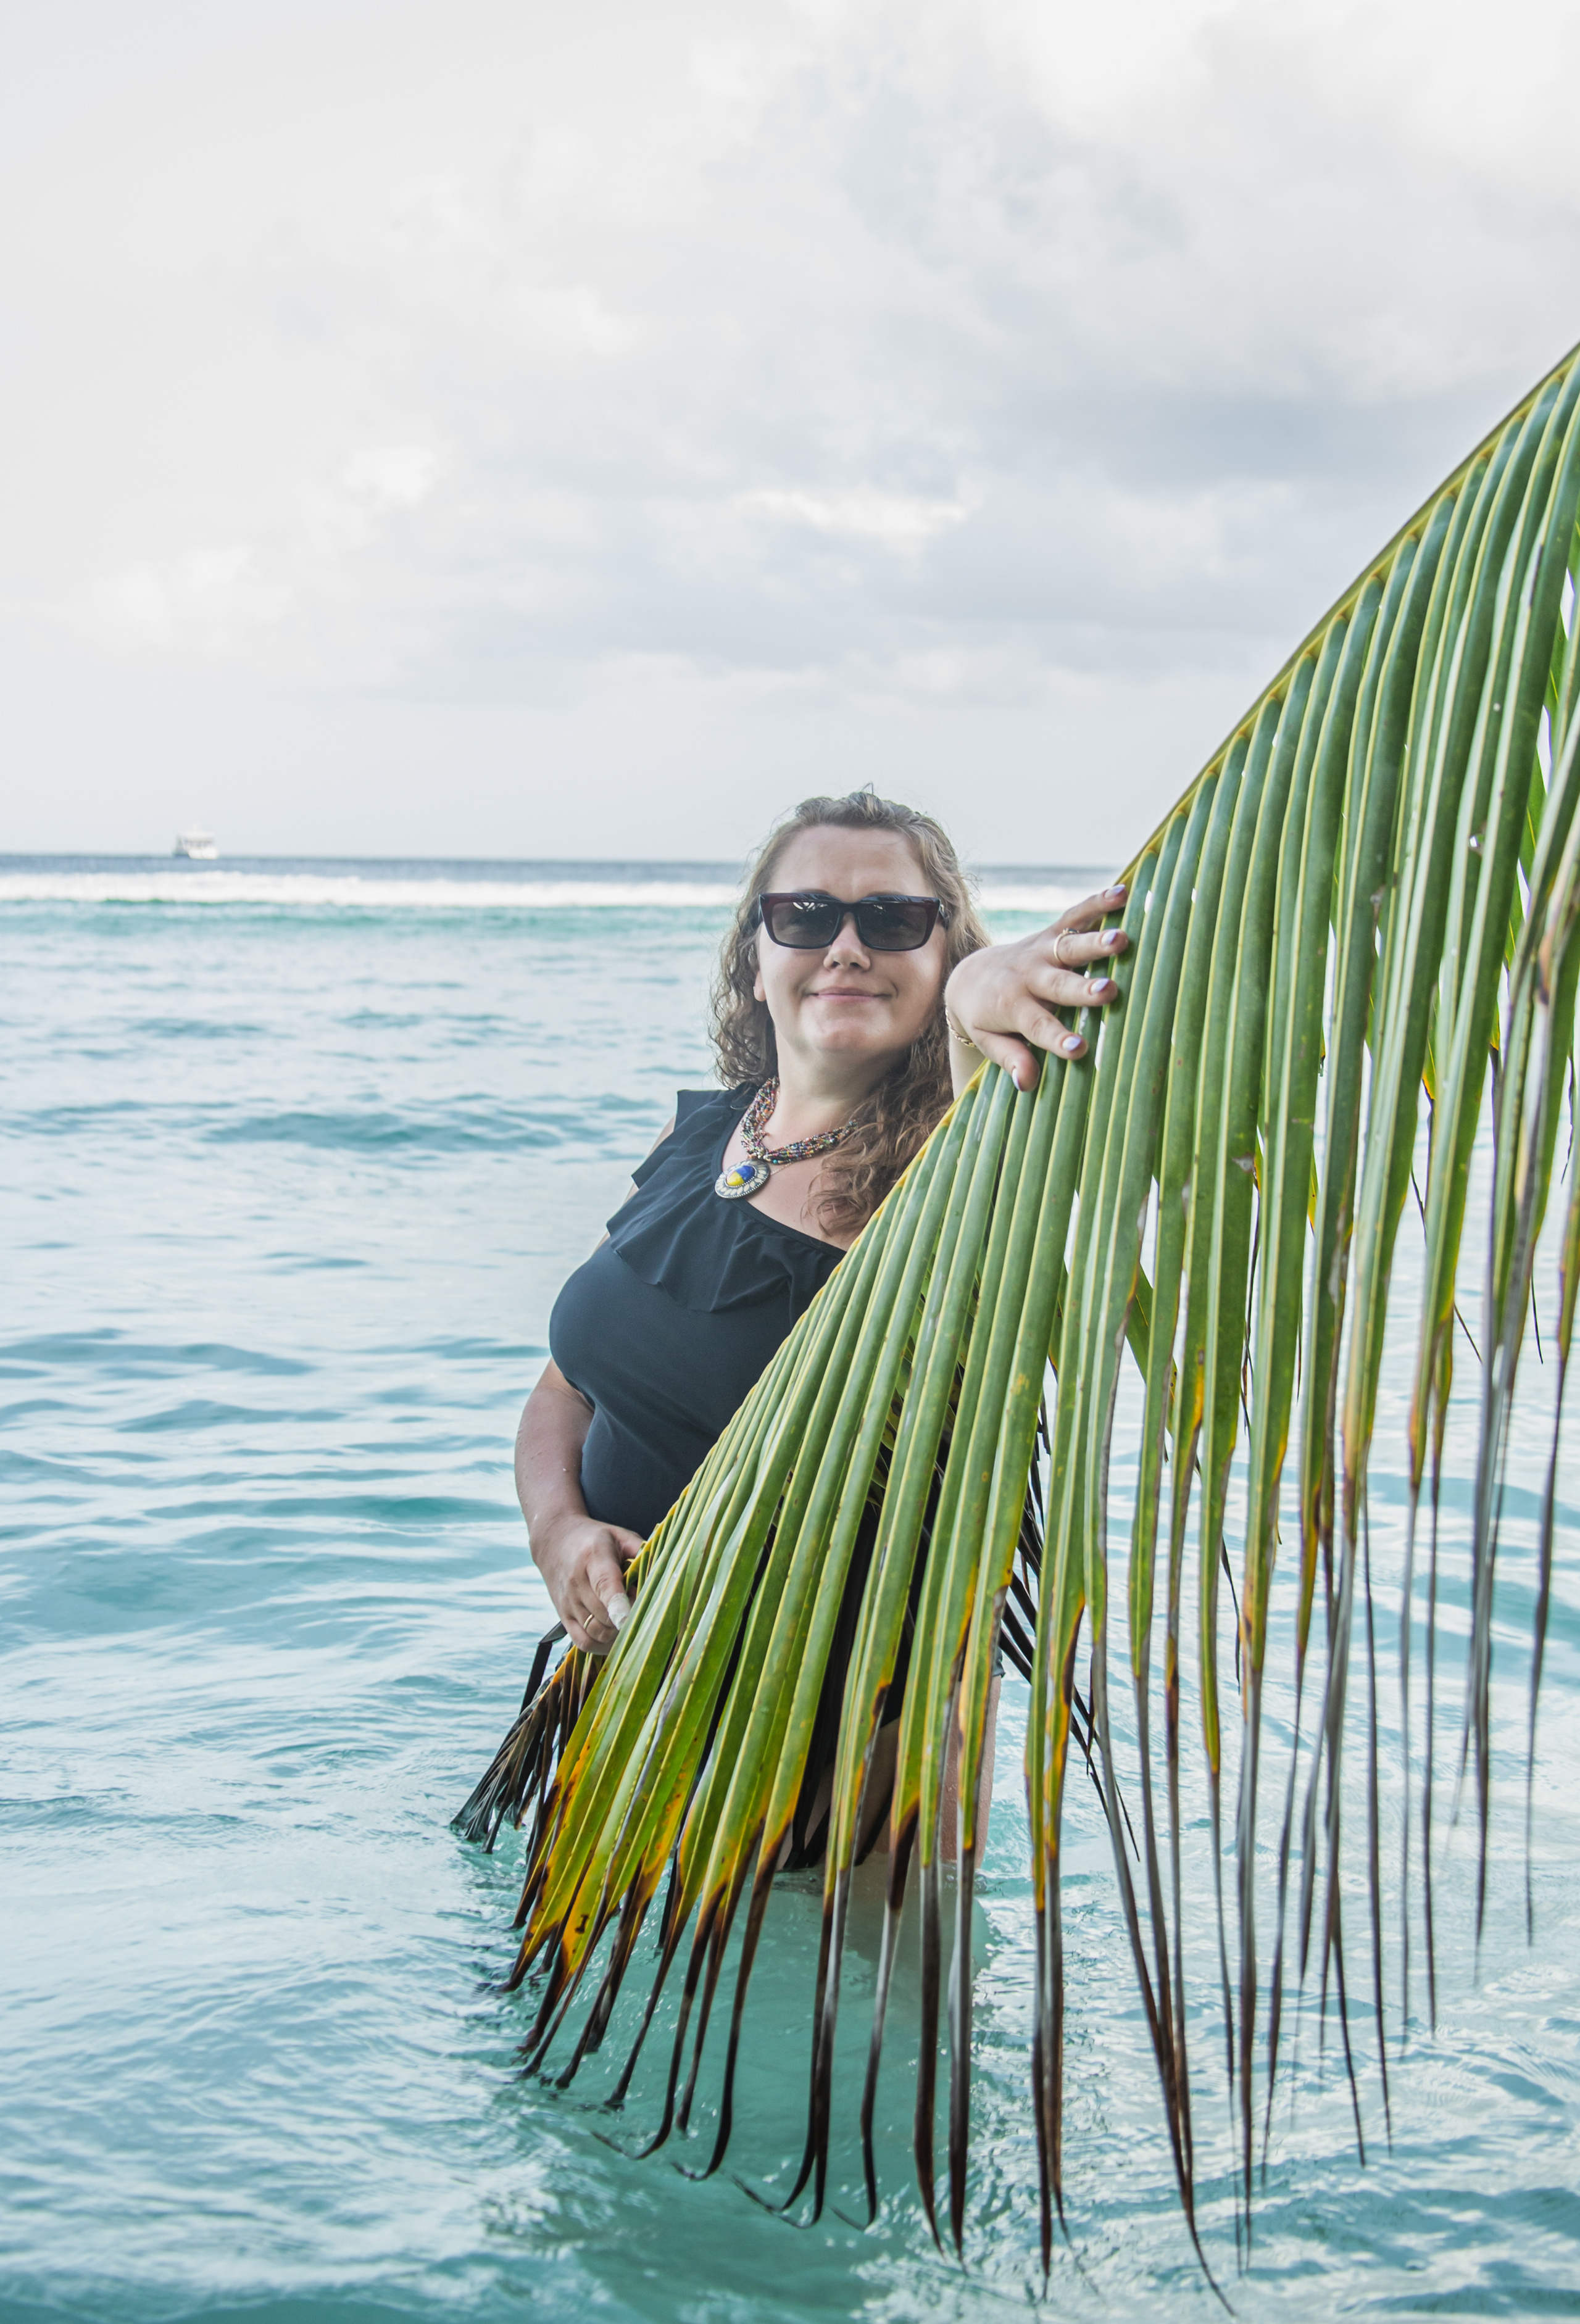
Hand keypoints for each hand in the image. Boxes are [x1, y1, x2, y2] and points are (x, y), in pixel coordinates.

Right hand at [531, 1513, 643, 1654]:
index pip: (605, 1584)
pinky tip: (616, 1637)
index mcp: (594, 1557)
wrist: (554, 1541)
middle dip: (630, 1619)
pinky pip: (584, 1643)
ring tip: (631, 1621)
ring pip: (597, 1633)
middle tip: (643, 1609)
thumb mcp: (619, 1536)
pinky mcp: (563, 1617)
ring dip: (618, 1635)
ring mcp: (568, 1602)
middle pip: (605, 1615)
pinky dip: (603, 1647)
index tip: (629, 1618)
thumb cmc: (595, 1540)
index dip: (618, 1604)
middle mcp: (577, 1582)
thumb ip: (642, 1551)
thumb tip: (667, 1570)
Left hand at [944, 883, 1129, 1090]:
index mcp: (1012, 1008)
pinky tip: (1124, 892)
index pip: (1037, 1027)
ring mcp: (1041, 951)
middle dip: (1082, 989)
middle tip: (1108, 991)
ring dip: (1095, 943)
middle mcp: (1028, 976)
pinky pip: (1075, 914)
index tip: (1079, 1048)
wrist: (970, 976)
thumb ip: (1009, 1058)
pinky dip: (1097, 902)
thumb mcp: (988, 1041)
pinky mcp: (1051, 932)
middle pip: (1058, 984)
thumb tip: (1026, 1083)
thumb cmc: (986, 1018)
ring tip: (1122, 939)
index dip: (1057, 1038)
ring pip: (1069, 946)